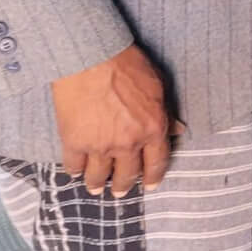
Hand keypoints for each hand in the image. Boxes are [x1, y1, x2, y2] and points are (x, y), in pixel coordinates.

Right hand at [51, 44, 178, 195]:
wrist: (92, 58)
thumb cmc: (127, 66)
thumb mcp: (158, 87)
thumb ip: (166, 113)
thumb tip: (177, 129)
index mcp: (153, 130)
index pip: (156, 163)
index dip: (152, 178)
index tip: (149, 187)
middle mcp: (128, 143)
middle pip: (127, 175)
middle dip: (123, 186)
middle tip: (119, 192)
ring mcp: (100, 146)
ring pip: (98, 176)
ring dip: (97, 184)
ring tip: (95, 188)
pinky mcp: (74, 142)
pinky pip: (74, 166)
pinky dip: (75, 170)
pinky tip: (76, 171)